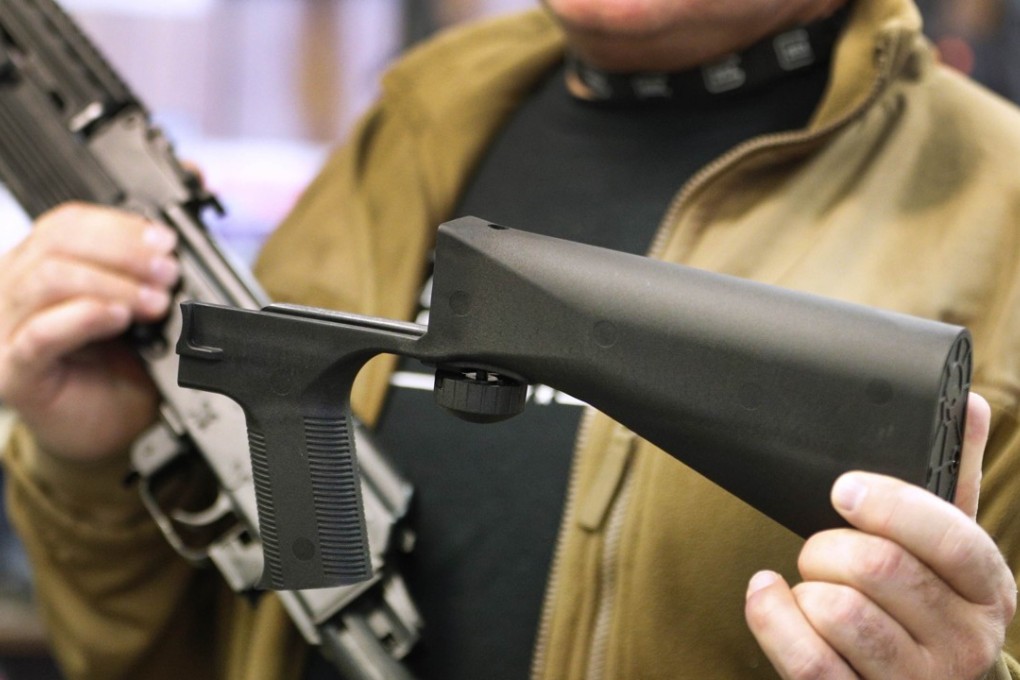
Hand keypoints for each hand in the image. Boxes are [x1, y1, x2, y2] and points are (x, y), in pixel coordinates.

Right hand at [0, 203, 178, 462]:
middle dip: (123, 253)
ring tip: (155, 301)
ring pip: (48, 280)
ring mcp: (5, 331)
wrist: (108, 430)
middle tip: (167, 272)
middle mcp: (11, 291)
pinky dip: (85, 317)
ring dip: (113, 284)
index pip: (65, 224)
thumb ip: (135, 277)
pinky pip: (41, 334)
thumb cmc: (115, 369)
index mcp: (35, 267)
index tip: (164, 240)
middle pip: (55, 245)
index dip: (119, 226)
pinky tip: (118, 318)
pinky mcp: (13, 371)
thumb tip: (166, 248)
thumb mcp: (130, 311)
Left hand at [745, 393, 1016, 678]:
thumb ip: (953, 474)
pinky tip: (767, 593)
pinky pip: (807, 659)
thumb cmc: (927, 602)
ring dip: (807, 585)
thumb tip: (966, 399)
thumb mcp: (950, 544)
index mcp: (988, 590)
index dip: (890, 505)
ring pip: (838, 610)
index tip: (844, 488)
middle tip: (823, 547)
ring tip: (815, 584)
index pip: (950, 537)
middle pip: (877, 567)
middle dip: (828, 545)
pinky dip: (771, 615)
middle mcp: (963, 643)